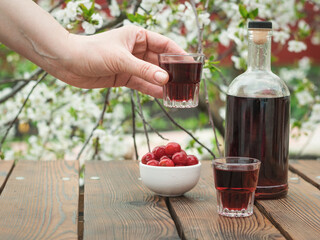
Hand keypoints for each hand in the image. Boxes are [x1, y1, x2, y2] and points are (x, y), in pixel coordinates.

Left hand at [59, 25, 184, 97]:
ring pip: (152, 74)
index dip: (178, 54)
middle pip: (160, 61)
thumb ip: (143, 70)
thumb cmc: (92, 52)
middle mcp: (136, 50)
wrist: (68, 63)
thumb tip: (165, 80)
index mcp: (137, 37)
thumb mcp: (120, 60)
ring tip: (177, 93)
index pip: (164, 45)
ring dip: (163, 83)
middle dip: (172, 72)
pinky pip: (142, 84)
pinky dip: (151, 90)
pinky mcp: (123, 77)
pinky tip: (162, 96)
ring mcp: (130, 64)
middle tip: (186, 83)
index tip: (191, 64)